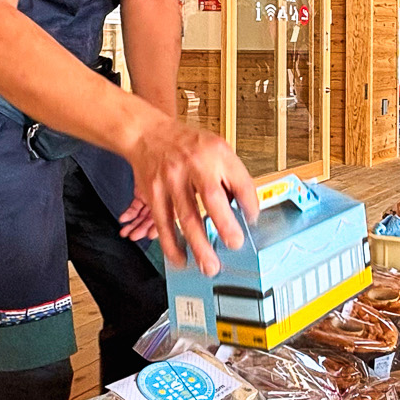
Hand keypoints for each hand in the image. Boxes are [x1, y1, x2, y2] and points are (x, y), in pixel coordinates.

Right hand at [124, 118, 260, 273]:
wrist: (147, 133)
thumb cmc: (186, 144)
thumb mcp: (217, 148)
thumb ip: (230, 176)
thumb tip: (244, 210)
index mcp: (217, 153)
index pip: (240, 181)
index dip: (250, 204)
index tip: (252, 221)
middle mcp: (194, 165)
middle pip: (211, 197)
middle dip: (225, 225)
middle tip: (235, 245)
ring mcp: (171, 179)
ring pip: (186, 216)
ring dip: (199, 245)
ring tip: (209, 266)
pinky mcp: (153, 192)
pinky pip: (163, 223)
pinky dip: (172, 244)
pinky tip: (180, 258)